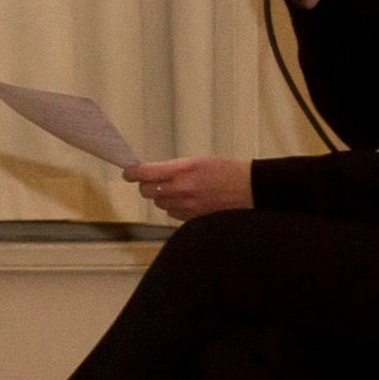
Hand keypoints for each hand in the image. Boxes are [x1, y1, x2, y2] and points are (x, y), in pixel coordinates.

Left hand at [125, 155, 253, 220]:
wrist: (250, 188)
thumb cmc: (225, 170)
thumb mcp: (197, 161)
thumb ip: (173, 168)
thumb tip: (149, 173)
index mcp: (182, 169)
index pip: (145, 173)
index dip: (132, 173)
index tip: (128, 173)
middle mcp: (182, 189)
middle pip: (147, 191)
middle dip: (147, 185)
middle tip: (152, 180)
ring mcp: (187, 206)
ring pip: (159, 203)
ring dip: (162, 197)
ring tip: (176, 190)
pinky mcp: (193, 218)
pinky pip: (172, 214)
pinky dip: (174, 207)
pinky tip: (186, 200)